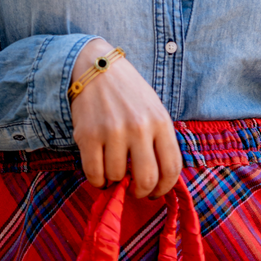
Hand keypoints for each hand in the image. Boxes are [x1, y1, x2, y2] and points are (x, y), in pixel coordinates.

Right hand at [70, 38, 182, 198]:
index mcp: (161, 122)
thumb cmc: (129, 93)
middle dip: (140, 192)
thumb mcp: (154, 110)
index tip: (156, 192)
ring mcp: (113, 132)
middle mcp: (139, 127)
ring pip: (117, 177)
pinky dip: (98, 181)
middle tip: (134, 190)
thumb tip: (160, 179)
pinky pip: (94, 174)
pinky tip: (100, 173)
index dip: (164, 188)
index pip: (172, 168)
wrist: (97, 68)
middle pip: (146, 179)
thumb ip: (159, 140)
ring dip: (115, 182)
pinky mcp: (88, 135)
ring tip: (113, 171)